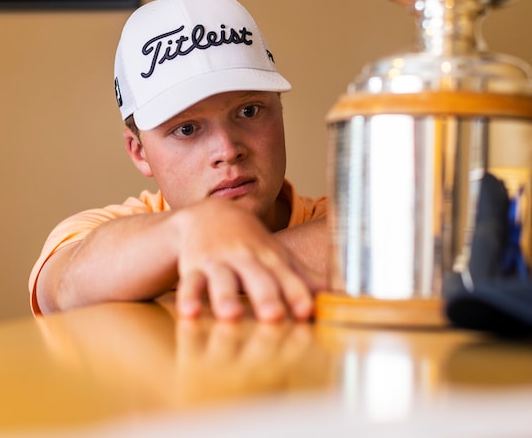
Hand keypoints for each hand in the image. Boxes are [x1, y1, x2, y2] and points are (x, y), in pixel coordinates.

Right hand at [173, 199, 320, 321]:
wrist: (211, 214)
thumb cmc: (253, 244)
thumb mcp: (280, 258)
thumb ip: (307, 280)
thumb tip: (343, 297)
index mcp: (272, 259)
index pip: (288, 278)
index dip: (297, 294)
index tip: (306, 311)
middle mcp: (247, 259)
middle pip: (258, 278)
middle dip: (266, 297)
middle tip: (273, 316)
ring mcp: (219, 262)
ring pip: (223, 280)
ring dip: (226, 297)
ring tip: (230, 315)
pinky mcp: (194, 268)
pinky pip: (191, 283)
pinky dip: (189, 298)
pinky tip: (188, 313)